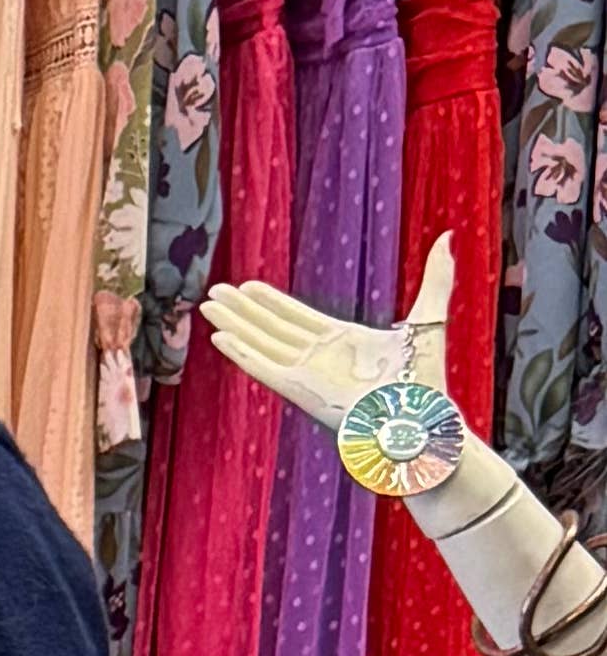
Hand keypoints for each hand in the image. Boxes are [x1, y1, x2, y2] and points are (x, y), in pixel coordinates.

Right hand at [210, 237, 451, 432]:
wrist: (420, 418)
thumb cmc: (426, 380)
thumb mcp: (430, 317)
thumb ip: (435, 278)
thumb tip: (447, 237)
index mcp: (342, 342)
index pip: (298, 317)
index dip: (271, 301)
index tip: (247, 287)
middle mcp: (319, 358)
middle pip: (271, 327)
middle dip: (242, 309)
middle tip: (214, 291)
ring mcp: (307, 374)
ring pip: (261, 342)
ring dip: (234, 324)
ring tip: (208, 306)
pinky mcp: (299, 389)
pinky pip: (263, 367)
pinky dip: (240, 352)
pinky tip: (219, 337)